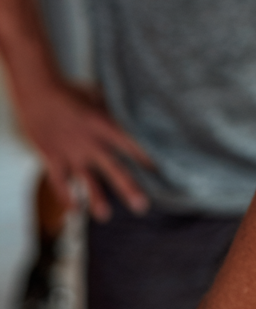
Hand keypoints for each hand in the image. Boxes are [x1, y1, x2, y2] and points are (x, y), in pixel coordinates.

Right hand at [17, 81, 151, 219]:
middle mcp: (90, 143)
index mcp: (105, 125)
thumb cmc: (75, 92)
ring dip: (95, 199)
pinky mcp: (51, 158)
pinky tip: (74, 211)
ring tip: (105, 216)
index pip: (131, 144)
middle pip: (113, 168)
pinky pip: (58, 182)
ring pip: (86, 181)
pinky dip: (65, 197)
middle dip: (128, 187)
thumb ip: (117, 110)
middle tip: (142, 206)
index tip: (162, 173)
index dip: (146, 158)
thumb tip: (140, 112)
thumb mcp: (100, 96)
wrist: (39, 93)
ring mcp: (70, 153)